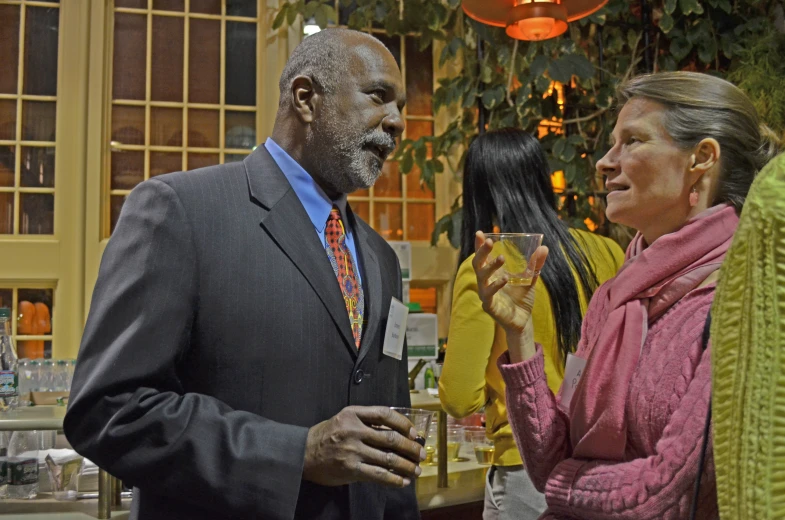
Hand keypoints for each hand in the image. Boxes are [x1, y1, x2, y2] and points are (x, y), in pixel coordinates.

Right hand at [302, 406, 425, 487]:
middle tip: (421, 453)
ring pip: (388, 458)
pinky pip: (378, 474)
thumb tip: (396, 434)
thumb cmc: (327, 435)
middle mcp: (354, 430)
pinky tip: (402, 482)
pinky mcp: (350, 469)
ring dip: (406, 465)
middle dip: (410, 447)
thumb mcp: (344, 420)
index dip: (403, 423)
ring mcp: (352, 450)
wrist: (302, 453)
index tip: (414, 432)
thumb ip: (366, 424)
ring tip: (416, 470)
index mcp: (353, 414)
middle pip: (391, 438)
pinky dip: (393, 479)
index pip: (385, 414)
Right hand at [472, 231, 548, 333]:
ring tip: (501, 258)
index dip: (479, 245)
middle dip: (482, 252)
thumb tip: (544, 247)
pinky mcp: (489, 306)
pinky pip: (488, 294)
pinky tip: (504, 279)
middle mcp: (486, 282)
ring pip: (482, 277)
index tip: (480, 233)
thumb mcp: (529, 278)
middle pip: (477, 264)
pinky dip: (495, 285)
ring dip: (490, 266)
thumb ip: (535, 264)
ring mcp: (486, 294)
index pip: (482, 256)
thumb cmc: (521, 298)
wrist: (523, 321)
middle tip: (490, 242)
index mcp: (492, 273)